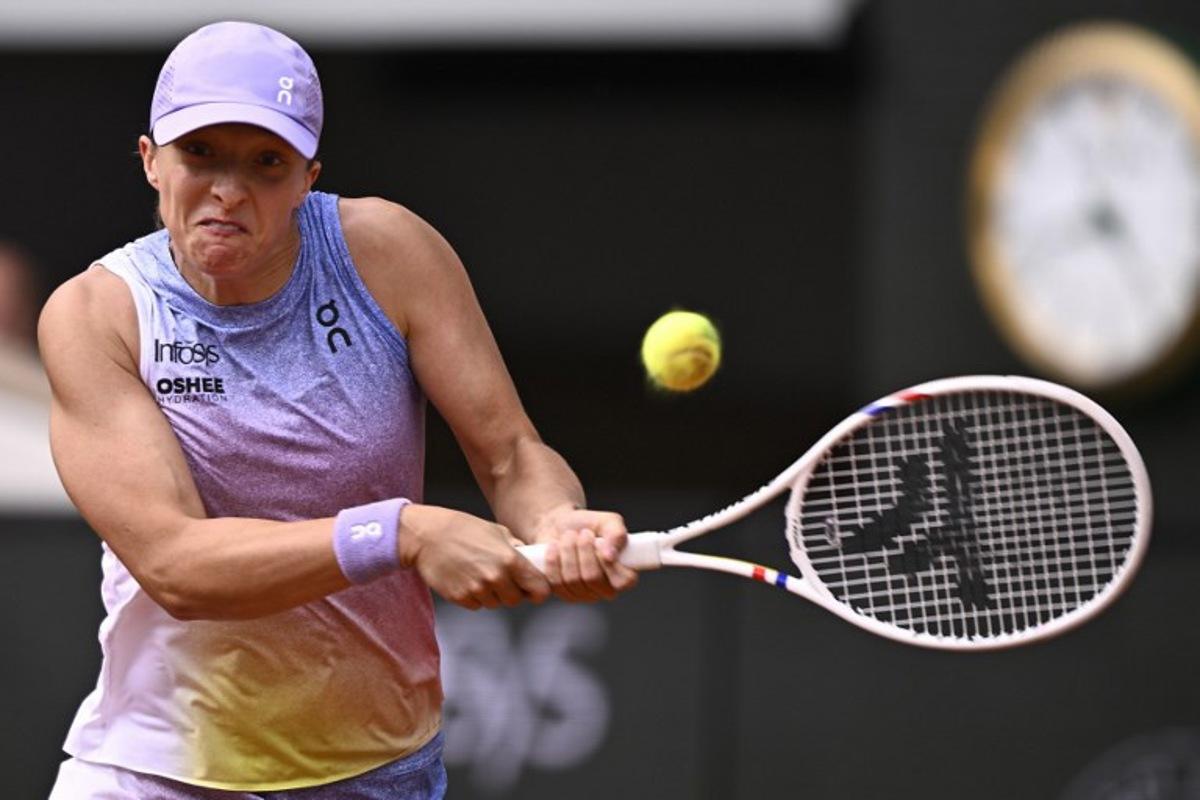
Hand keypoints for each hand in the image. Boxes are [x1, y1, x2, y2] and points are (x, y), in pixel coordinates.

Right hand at [399, 504, 549, 609]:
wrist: (427, 536)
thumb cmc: (462, 528)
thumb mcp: (496, 531)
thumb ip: (516, 548)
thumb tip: (530, 560)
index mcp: (510, 560)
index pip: (538, 589)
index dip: (538, 590)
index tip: (534, 589)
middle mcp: (496, 577)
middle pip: (515, 600)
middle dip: (512, 592)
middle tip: (502, 579)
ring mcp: (477, 590)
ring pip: (495, 604)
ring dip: (492, 594)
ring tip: (480, 574)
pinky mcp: (461, 598)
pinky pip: (476, 605)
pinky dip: (475, 597)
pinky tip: (467, 579)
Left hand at [532, 505, 638, 601]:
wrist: (560, 524)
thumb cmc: (588, 524)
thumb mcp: (608, 521)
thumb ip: (616, 534)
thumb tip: (610, 555)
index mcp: (623, 574)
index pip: (623, 582)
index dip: (610, 563)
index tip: (599, 542)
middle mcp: (605, 589)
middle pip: (592, 578)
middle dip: (584, 549)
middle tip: (583, 533)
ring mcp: (584, 594)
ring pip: (572, 579)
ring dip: (568, 550)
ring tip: (569, 536)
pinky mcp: (563, 593)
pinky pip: (556, 581)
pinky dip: (554, 559)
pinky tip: (555, 547)